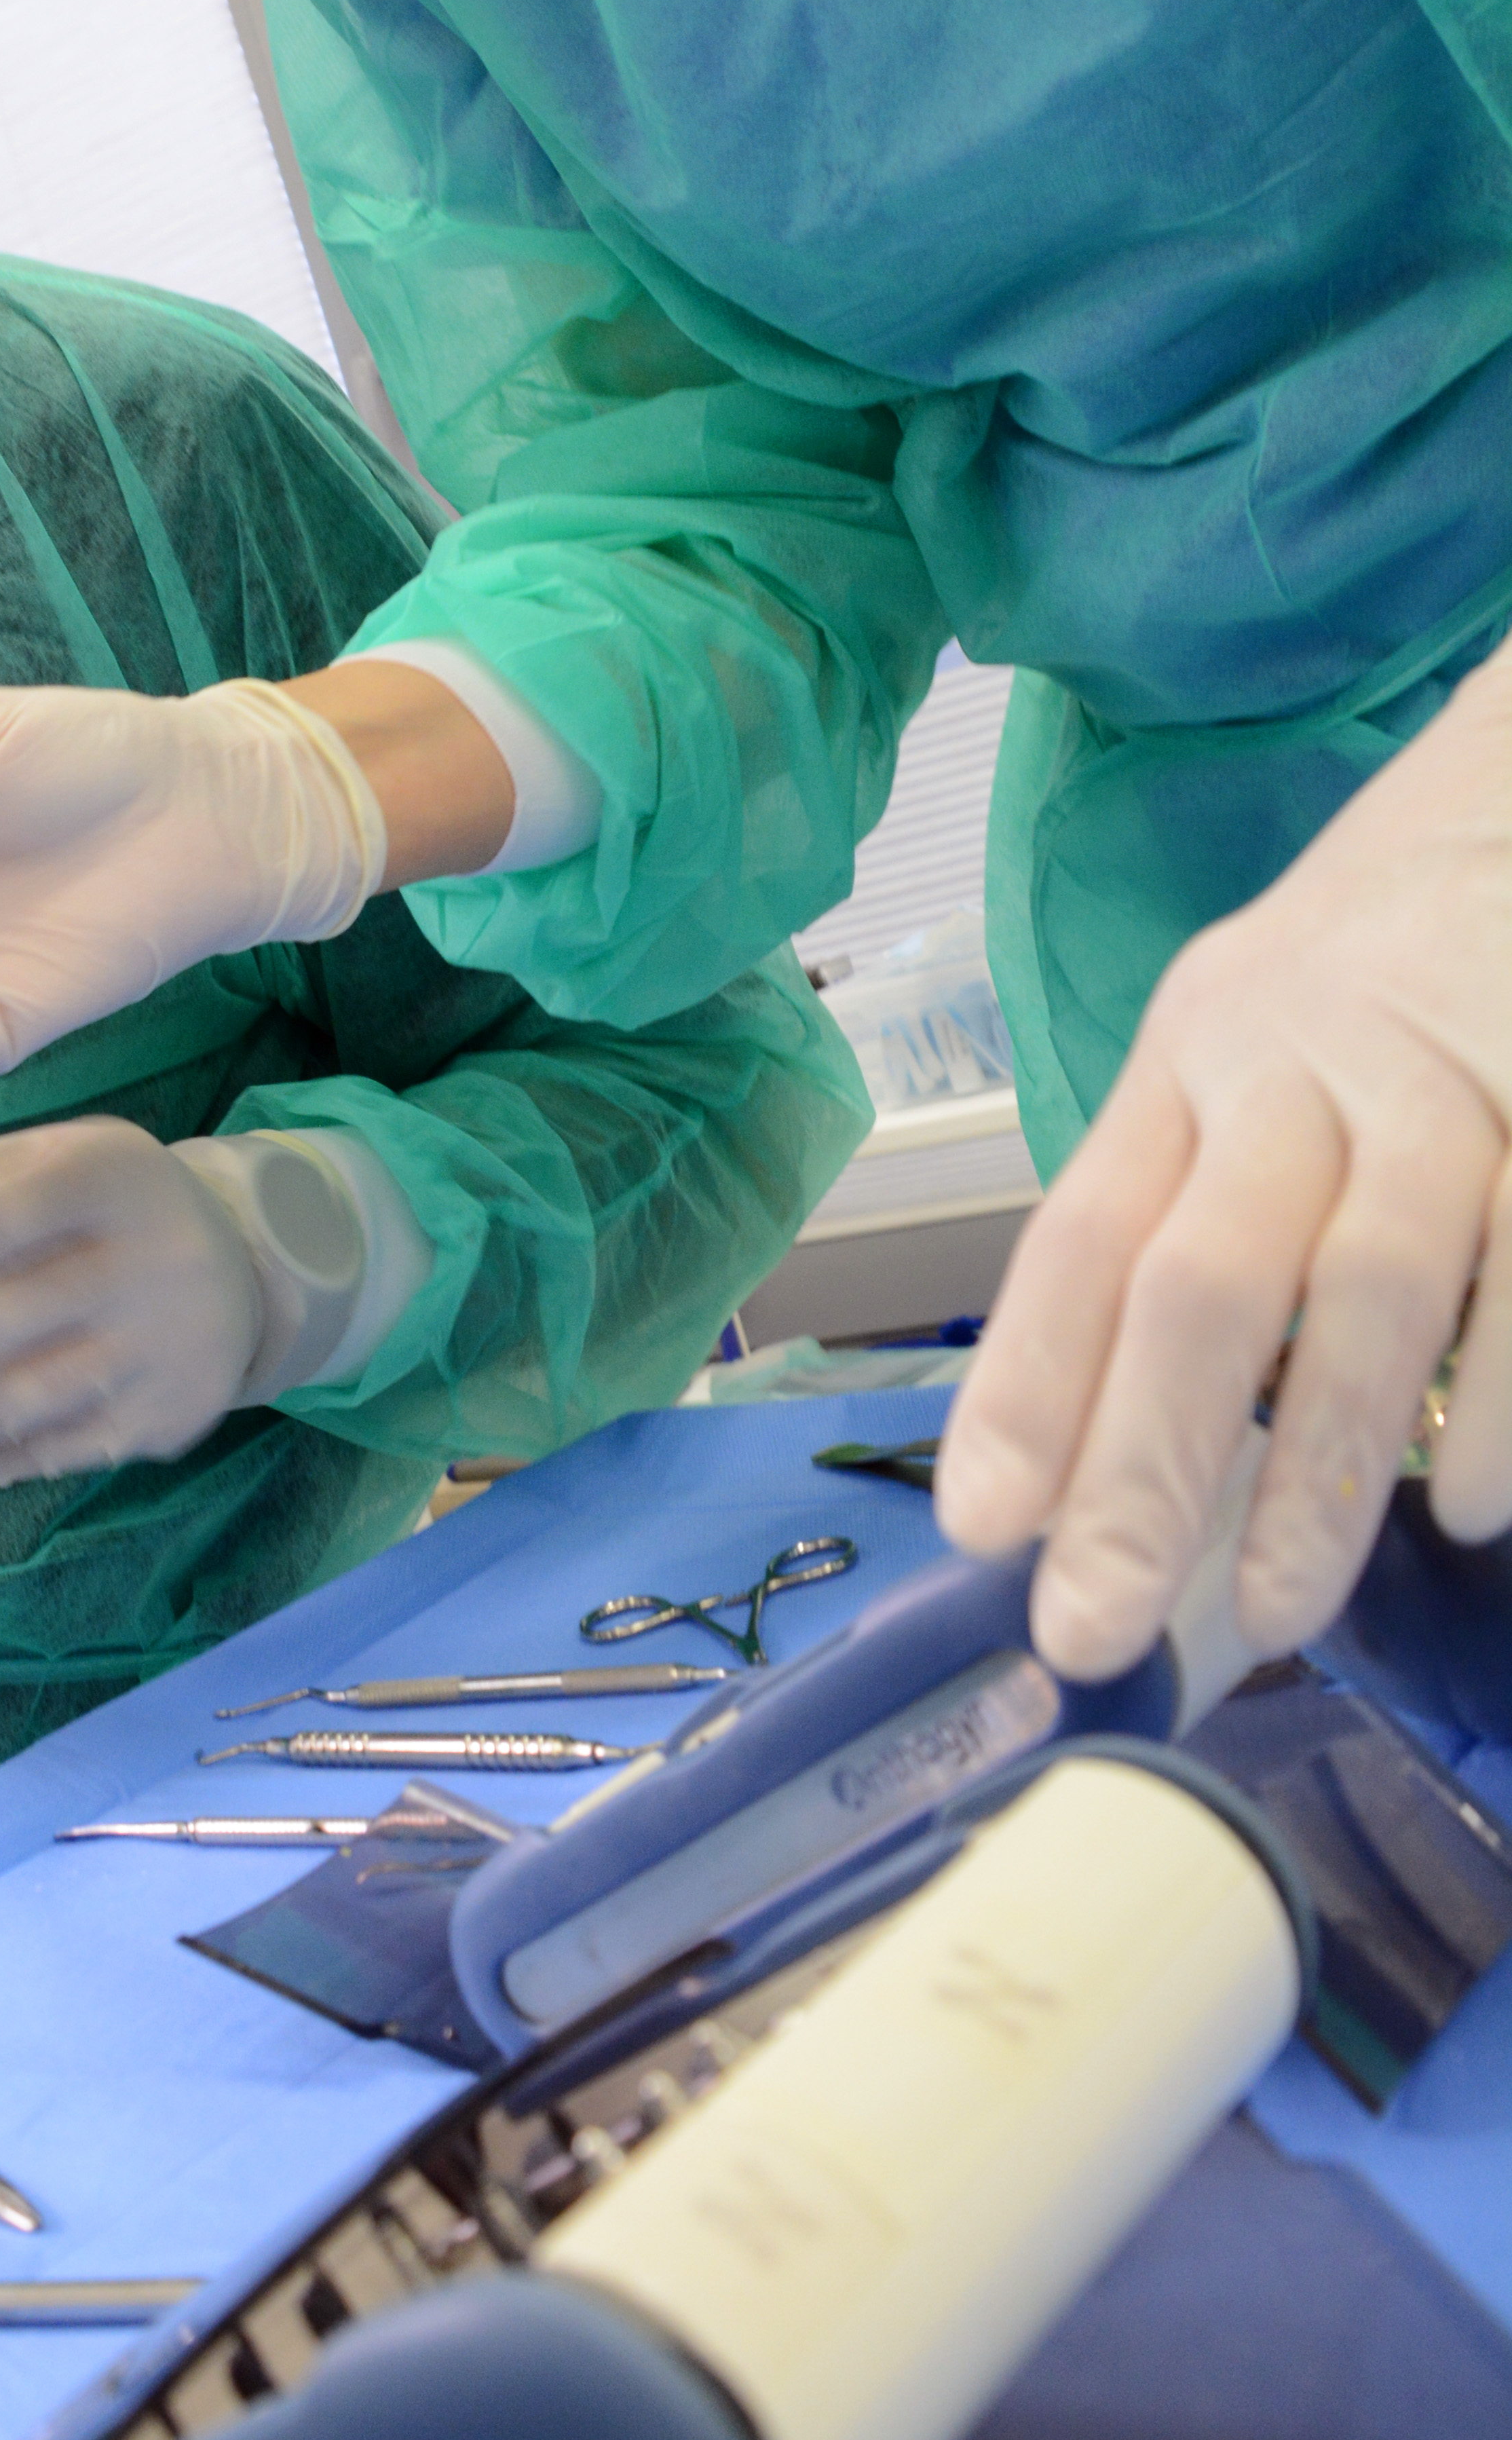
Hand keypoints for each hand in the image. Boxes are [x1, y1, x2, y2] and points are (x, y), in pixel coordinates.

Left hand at [0, 1118, 270, 1482]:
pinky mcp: (161, 1420)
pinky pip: (55, 1450)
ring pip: (31, 1398)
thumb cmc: (107, 1206)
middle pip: (8, 1314)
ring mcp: (158, 1351)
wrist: (241, 1270)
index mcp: (107, 1179)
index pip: (1, 1216)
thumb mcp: (45, 1158)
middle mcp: (144, 1263)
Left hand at [937, 648, 1511, 1674]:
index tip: (980, 1535)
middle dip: (1141, 1464)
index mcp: (1189, 1062)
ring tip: (1276, 1605)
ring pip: (1363, 1284)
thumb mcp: (1238, 1058)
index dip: (1024, 1388)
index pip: (1082, 1239)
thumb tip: (1096, 1453)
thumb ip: (1185, 1220)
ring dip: (1317, 1464)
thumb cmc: (1359, 986)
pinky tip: (1464, 1506)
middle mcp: (1292, 1066)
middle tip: (1096, 1624)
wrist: (1510, 815)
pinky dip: (1491, 1398)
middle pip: (1200, 1276)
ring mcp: (1436, 1084)